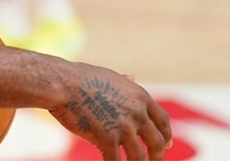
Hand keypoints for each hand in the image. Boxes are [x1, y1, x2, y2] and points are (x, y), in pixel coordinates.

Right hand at [49, 63, 172, 160]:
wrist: (63, 84)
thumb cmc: (80, 78)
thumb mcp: (109, 76)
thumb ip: (123, 82)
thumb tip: (132, 79)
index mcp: (140, 97)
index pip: (162, 120)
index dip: (166, 134)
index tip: (167, 144)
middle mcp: (137, 113)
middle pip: (156, 142)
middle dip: (158, 156)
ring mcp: (124, 127)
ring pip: (138, 156)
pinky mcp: (107, 139)